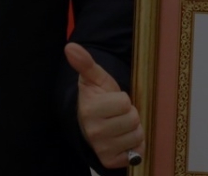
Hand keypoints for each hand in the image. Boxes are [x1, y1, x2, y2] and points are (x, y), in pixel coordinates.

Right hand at [66, 43, 144, 168]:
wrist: (89, 124)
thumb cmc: (96, 99)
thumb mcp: (94, 79)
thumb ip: (85, 63)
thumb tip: (71, 47)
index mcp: (90, 110)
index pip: (124, 102)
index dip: (123, 99)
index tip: (113, 100)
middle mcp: (94, 132)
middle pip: (133, 119)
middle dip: (129, 114)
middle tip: (118, 114)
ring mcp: (102, 148)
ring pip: (137, 136)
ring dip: (133, 130)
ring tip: (120, 125)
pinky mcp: (111, 160)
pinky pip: (136, 152)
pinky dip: (134, 146)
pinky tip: (123, 139)